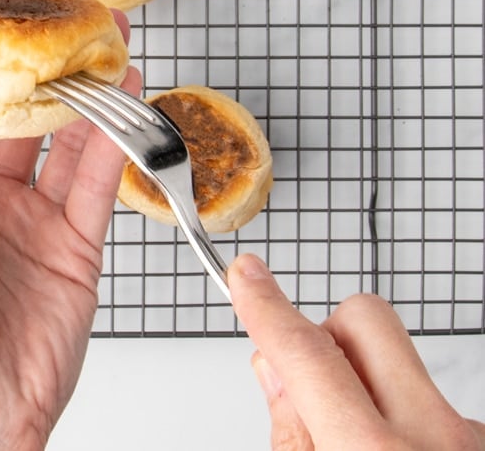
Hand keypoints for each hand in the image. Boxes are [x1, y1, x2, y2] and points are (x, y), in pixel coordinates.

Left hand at [0, 18, 139, 449]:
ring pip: (67, 146)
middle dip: (46, 73)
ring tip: (108, 51)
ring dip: (89, 101)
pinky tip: (126, 107)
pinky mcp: (75, 247)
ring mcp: (34, 221)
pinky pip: (98, 185)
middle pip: (22, 120)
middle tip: (67, 24)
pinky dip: (115, 145)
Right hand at [229, 253, 484, 449]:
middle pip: (366, 318)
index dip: (265, 306)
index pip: (306, 353)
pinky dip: (404, 423)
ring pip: (399, 366)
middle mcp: (434, 437)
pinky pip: (430, 403)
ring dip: (366, 389)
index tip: (246, 274)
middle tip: (310, 376)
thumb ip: (290, 434)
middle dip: (327, 329)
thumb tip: (277, 371)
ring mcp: (468, 438)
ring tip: (357, 445)